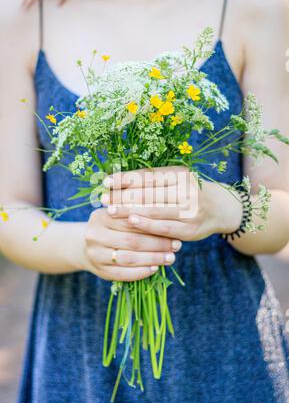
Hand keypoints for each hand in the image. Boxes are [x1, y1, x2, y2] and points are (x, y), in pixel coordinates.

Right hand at [83, 208, 181, 281]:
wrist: (88, 247)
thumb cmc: (112, 228)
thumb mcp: (118, 216)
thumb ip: (136, 214)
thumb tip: (166, 218)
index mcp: (100, 216)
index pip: (130, 220)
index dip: (153, 225)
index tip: (172, 228)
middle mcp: (94, 235)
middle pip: (131, 240)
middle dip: (157, 243)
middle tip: (176, 245)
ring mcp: (95, 255)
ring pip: (129, 258)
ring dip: (153, 259)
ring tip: (170, 258)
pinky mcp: (100, 271)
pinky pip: (123, 274)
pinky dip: (141, 272)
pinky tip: (155, 269)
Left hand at [101, 167, 242, 241]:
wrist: (220, 209)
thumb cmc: (188, 193)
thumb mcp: (174, 181)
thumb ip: (151, 181)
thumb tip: (117, 182)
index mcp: (180, 174)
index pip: (147, 175)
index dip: (125, 179)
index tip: (106, 182)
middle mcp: (187, 189)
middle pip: (148, 192)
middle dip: (122, 196)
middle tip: (102, 199)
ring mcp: (190, 210)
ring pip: (154, 209)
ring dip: (129, 211)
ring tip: (110, 211)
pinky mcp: (190, 229)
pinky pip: (164, 227)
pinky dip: (146, 225)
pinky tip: (131, 222)